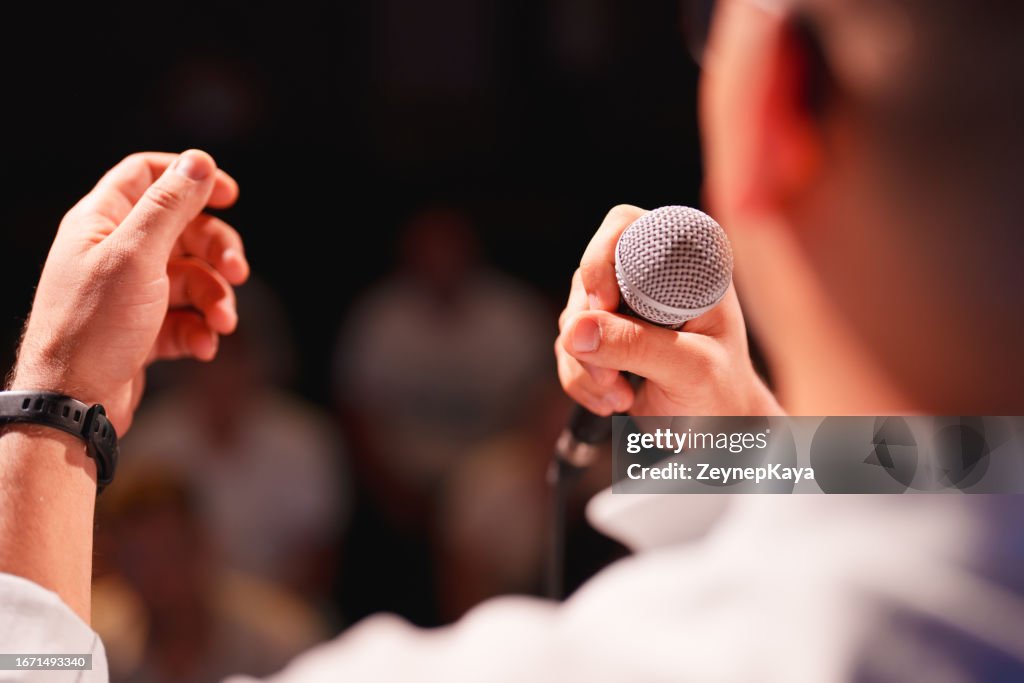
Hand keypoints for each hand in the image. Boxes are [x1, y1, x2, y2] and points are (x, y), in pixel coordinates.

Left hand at [9, 150, 248, 432]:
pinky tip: (203, 346)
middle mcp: (115, 252)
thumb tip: (199, 161)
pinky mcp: (143, 329)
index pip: (148, 176)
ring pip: (192, 277)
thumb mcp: (137, 255)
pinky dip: (201, 329)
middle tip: (238, 271)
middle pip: (183, 229)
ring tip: (222, 324)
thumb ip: (170, 205)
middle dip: (217, 250)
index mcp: (102, 222)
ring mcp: (130, 292)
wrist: (73, 403)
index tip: (230, 195)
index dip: (191, 177)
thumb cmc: (94, 326)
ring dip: (215, 299)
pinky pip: (186, 317)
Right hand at [555, 204, 780, 416]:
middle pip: (587, 280)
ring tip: (622, 396)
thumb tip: (576, 330)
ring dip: (585, 366)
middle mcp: (648, 279)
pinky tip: (613, 400)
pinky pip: (568, 350)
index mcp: (684, 265)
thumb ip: (637, 346)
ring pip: (572, 320)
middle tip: (613, 376)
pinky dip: (580, 380)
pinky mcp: (603, 339)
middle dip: (590, 333)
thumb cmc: (722, 392)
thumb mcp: (690, 369)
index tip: (602, 305)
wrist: (718, 433)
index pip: (626, 226)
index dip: (601, 259)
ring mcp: (622, 308)